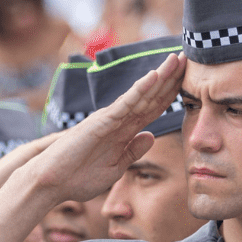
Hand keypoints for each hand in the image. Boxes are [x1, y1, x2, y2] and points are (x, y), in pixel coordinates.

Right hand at [22, 53, 183, 203]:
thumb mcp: (115, 168)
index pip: (153, 108)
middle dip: (170, 78)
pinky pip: (125, 104)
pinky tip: (154, 77)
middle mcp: (118, 120)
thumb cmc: (78, 178)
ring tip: (176, 59)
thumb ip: (133, 151)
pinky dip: (140, 90)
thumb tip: (151, 136)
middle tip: (188, 57)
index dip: (171, 93)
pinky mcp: (101, 122)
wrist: (51, 184)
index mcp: (124, 131)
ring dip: (160, 77)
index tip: (189, 79)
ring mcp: (110, 119)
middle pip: (151, 96)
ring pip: (140, 94)